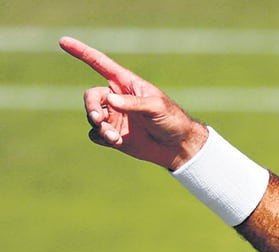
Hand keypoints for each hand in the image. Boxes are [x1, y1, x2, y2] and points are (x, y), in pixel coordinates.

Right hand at [59, 36, 207, 169]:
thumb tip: (110, 101)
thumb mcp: (156, 107)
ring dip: (99, 126)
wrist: (178, 145)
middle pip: (92, 96)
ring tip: (112, 136)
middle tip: (99, 118)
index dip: (82, 52)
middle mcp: (117, 98)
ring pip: (92, 116)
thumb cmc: (171, 119)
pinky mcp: (113, 134)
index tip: (63, 41)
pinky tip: (114, 141)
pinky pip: (95, 134)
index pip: (100, 64)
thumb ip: (133, 103)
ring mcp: (114, 117)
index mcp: (126, 84)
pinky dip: (100, 137)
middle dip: (91, 106)